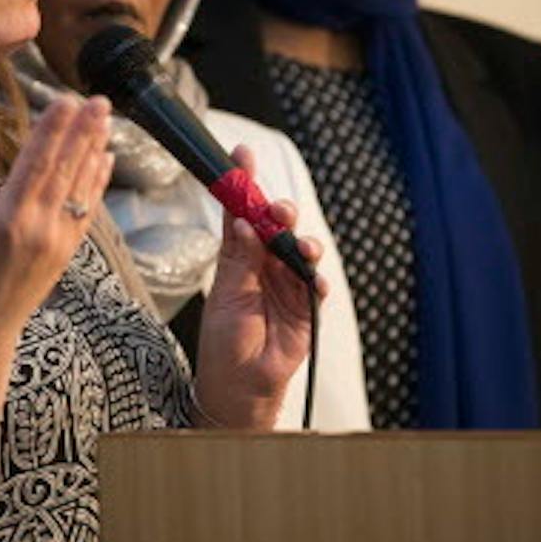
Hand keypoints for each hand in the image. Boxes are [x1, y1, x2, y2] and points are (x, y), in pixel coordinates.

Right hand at [0, 96, 112, 348]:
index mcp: (9, 220)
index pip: (36, 164)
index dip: (52, 130)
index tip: (65, 101)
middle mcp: (40, 228)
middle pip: (66, 169)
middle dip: (83, 131)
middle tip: (98, 100)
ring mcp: (58, 240)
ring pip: (82, 186)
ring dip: (95, 149)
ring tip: (106, 119)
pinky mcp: (67, 251)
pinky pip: (87, 208)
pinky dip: (97, 181)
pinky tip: (105, 159)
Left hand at [193, 145, 324, 427]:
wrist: (238, 386)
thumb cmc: (224, 342)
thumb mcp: (225, 297)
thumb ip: (238, 259)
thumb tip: (241, 220)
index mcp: (239, 257)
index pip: (242, 213)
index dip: (244, 184)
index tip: (242, 155)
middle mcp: (264, 264)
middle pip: (276, 226)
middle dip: (279, 211)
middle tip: (276, 210)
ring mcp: (287, 284)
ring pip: (301, 250)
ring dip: (302, 242)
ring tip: (298, 245)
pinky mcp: (305, 307)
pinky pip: (315, 285)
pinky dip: (316, 278)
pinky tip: (311, 278)